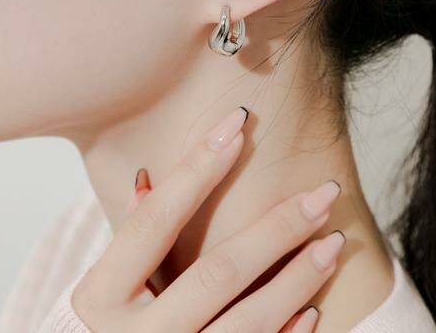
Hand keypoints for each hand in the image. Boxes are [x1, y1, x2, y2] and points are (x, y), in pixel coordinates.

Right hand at [71, 106, 344, 331]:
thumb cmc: (103, 329)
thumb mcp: (102, 288)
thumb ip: (130, 238)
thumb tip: (148, 176)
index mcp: (101, 298)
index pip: (156, 220)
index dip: (198, 168)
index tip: (238, 123)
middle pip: (218, 274)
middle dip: (278, 230)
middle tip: (324, 194)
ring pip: (248, 323)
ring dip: (298, 280)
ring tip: (334, 242)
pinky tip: (313, 308)